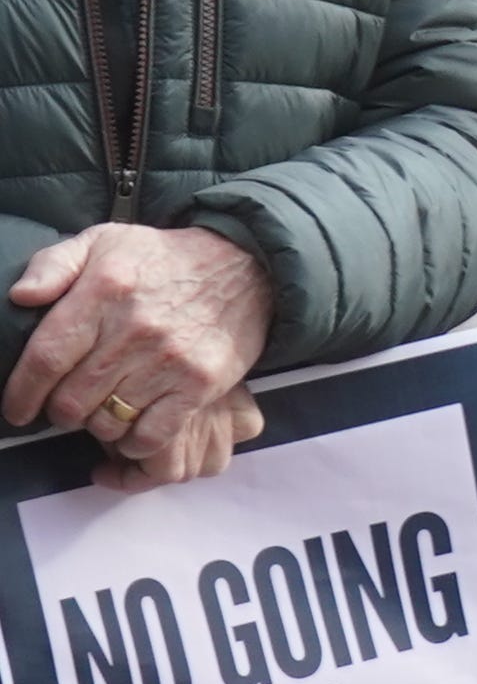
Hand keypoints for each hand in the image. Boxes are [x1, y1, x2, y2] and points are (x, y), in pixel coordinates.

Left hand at [10, 224, 274, 475]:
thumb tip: (21, 297)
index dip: (22, 393)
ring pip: (107, 422)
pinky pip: (151, 436)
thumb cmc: (163, 259)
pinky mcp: (201, 384)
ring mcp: (171, 360)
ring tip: (102, 410)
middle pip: (72, 400)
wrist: (247, 265)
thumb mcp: (103, 241)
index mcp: (105, 291)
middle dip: (59, 412)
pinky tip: (131, 426)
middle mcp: (136, 329)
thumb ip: (52, 264)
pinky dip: (133, 442)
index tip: (16, 408)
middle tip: (66, 406)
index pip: (46, 358)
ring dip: (97, 424)